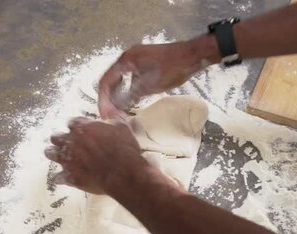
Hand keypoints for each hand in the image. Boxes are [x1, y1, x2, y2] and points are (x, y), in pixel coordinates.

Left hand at [44, 117, 149, 194]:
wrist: (122, 173)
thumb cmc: (124, 148)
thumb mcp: (121, 126)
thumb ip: (112, 117)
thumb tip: (111, 109)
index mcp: (81, 127)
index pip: (71, 122)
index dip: (76, 126)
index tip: (81, 130)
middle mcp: (70, 142)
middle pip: (55, 136)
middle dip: (60, 139)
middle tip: (67, 143)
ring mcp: (67, 160)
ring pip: (50, 153)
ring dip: (54, 154)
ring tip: (59, 157)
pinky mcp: (69, 177)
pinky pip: (57, 177)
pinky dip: (61, 177)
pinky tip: (64, 178)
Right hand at [98, 35, 220, 118]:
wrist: (193, 55)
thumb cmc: (173, 68)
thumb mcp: (150, 85)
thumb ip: (131, 95)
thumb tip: (117, 106)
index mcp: (126, 60)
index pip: (105, 82)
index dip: (103, 100)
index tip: (105, 116)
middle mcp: (128, 57)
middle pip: (110, 80)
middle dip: (109, 99)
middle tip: (110, 116)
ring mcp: (136, 59)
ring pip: (120, 80)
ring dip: (117, 96)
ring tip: (118, 112)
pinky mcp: (145, 62)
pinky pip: (130, 78)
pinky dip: (127, 90)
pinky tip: (131, 102)